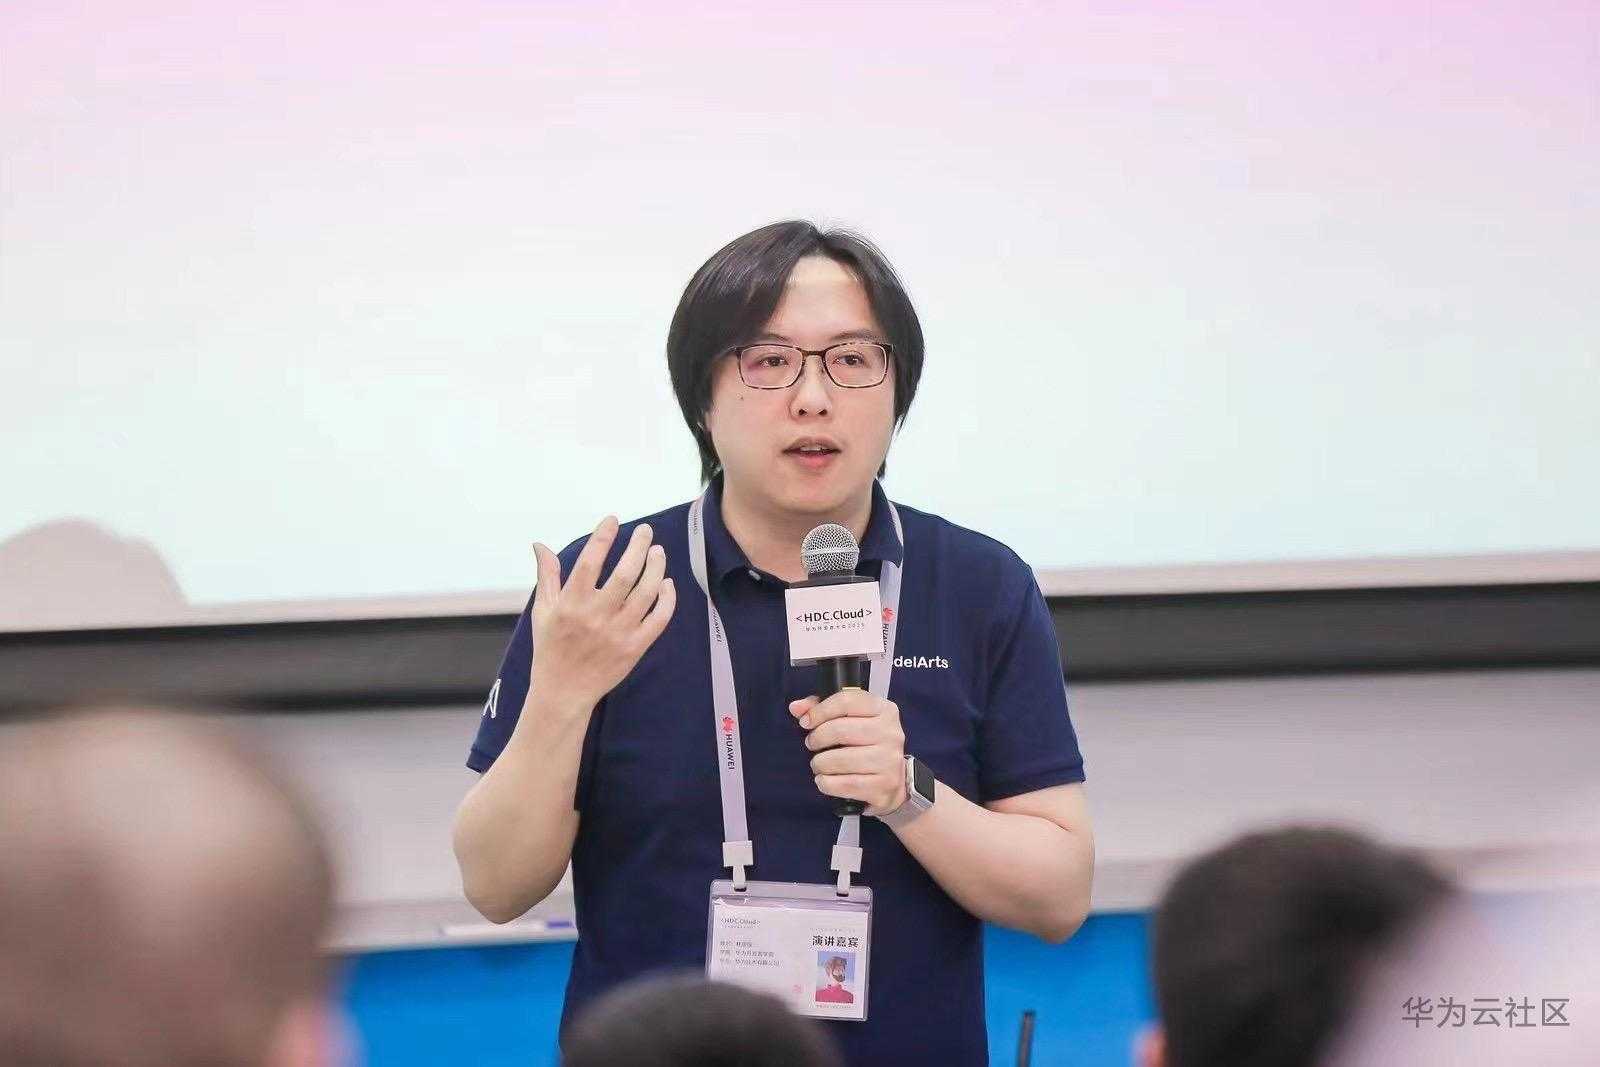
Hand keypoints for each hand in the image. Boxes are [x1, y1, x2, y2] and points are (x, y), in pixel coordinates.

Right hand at [528, 516, 676, 711]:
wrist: (563, 692)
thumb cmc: (551, 648)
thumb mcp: (542, 611)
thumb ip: (547, 576)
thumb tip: (539, 545)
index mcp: (570, 604)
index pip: (589, 561)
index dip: (603, 537)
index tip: (613, 520)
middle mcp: (596, 616)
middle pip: (625, 573)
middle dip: (638, 546)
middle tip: (645, 531)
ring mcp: (618, 633)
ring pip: (646, 593)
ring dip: (656, 568)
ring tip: (658, 552)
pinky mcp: (635, 648)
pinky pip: (658, 619)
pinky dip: (666, 599)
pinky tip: (666, 584)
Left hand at [790, 691, 906, 815]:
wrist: (894, 781)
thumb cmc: (867, 745)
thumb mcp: (851, 719)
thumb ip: (822, 708)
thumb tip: (796, 707)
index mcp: (884, 710)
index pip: (846, 701)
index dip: (819, 711)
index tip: (806, 722)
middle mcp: (890, 733)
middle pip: (839, 730)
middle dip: (817, 739)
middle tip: (812, 745)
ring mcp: (889, 760)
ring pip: (839, 759)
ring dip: (820, 763)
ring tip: (819, 764)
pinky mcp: (884, 785)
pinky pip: (844, 784)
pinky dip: (826, 783)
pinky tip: (825, 780)